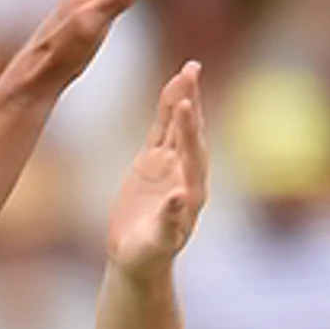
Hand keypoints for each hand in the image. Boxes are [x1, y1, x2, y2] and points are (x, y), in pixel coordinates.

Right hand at [108, 60, 210, 279]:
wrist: (137, 259)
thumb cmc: (149, 255)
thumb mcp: (158, 241)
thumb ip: (170, 219)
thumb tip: (180, 196)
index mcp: (191, 189)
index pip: (191, 153)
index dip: (188, 128)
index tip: (184, 104)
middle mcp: (186, 172)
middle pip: (190, 131)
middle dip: (191, 101)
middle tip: (191, 71)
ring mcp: (170, 165)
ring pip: (178, 126)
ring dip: (183, 98)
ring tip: (188, 69)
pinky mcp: (153, 162)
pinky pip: (160, 130)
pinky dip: (165, 109)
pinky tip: (172, 89)